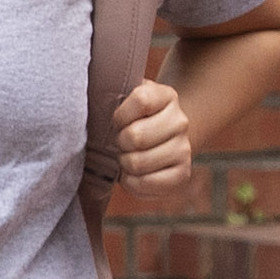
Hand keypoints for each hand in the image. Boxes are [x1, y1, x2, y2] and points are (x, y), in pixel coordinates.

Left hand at [104, 73, 196, 201]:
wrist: (161, 139)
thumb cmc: (132, 119)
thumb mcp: (125, 99)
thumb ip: (112, 95)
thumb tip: (96, 101)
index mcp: (166, 96)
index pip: (141, 100)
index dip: (120, 115)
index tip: (117, 121)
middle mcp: (180, 121)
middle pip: (136, 136)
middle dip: (120, 143)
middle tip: (120, 143)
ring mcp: (184, 149)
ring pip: (138, 163)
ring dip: (124, 164)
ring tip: (127, 157)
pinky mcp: (182, 175)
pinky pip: (146, 183)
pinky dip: (132, 182)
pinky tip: (133, 174)